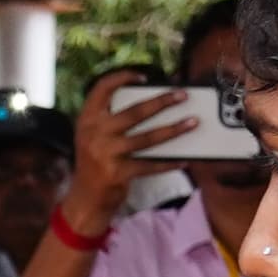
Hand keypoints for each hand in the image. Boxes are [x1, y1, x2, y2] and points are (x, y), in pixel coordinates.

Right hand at [61, 69, 194, 239]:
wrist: (85, 199)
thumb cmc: (96, 162)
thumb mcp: (93, 136)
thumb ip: (111, 119)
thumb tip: (152, 103)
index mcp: (87, 119)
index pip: (102, 88)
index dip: (122, 78)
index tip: (144, 77)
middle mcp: (94, 133)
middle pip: (134, 112)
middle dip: (162, 101)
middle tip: (183, 95)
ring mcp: (105, 153)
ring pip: (147, 138)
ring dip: (174, 129)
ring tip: (192, 122)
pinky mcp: (117, 173)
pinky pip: (150, 165)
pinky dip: (169, 163)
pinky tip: (184, 159)